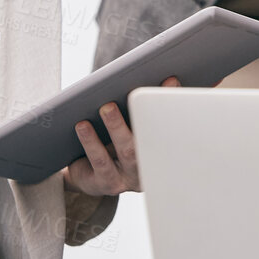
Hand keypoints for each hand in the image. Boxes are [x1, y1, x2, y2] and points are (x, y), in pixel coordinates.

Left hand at [62, 77, 178, 195]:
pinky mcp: (106, 182)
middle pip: (157, 136)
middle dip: (148, 112)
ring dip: (117, 126)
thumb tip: (163, 76)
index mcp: (163, 147)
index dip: (175, 101)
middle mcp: (152, 164)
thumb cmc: (117, 142)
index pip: (173, 123)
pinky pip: (100, 162)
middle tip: (138, 90)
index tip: (172, 79)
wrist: (88, 176)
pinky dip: (92, 142)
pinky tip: (83, 125)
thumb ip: (148, 106)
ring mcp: (130, 176)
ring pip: (127, 151)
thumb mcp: (134, 126)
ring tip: (107, 107)